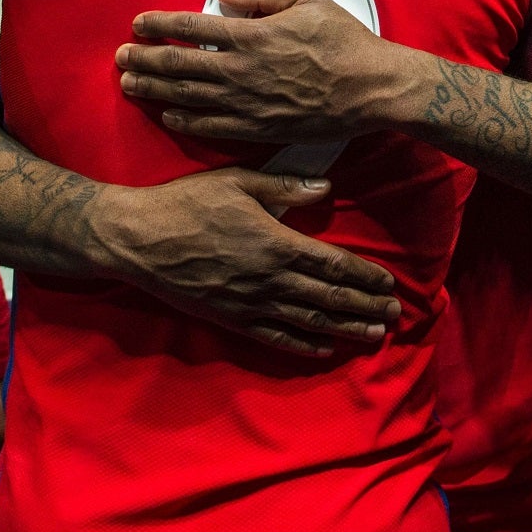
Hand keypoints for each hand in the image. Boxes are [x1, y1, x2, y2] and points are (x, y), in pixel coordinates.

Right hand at [91, 166, 404, 356]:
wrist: (137, 239)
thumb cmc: (186, 203)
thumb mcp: (236, 182)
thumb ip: (284, 187)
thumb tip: (327, 188)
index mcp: (275, 242)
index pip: (332, 263)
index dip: (363, 276)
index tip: (389, 285)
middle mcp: (269, 278)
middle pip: (328, 296)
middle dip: (364, 305)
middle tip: (394, 315)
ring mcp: (250, 303)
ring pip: (308, 320)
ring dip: (344, 327)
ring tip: (373, 333)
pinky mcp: (230, 319)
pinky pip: (274, 337)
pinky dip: (303, 344)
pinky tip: (324, 349)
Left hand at [116, 0, 412, 144]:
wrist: (372, 88)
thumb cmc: (343, 40)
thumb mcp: (307, 2)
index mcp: (252, 36)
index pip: (192, 28)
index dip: (160, 25)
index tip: (138, 23)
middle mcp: (243, 71)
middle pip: (180, 65)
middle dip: (145, 60)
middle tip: (120, 58)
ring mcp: (249, 103)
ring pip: (189, 98)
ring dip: (155, 91)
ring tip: (129, 86)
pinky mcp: (260, 128)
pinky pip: (213, 127)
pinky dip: (187, 122)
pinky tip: (169, 117)